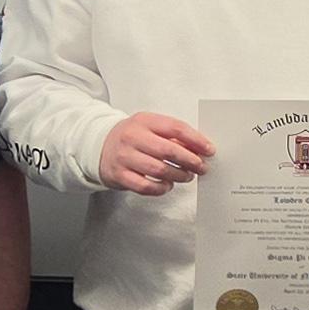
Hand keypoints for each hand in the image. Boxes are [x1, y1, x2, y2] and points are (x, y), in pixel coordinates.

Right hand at [100, 112, 214, 196]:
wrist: (99, 146)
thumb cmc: (131, 137)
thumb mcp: (149, 127)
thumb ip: (172, 135)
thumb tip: (199, 148)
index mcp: (144, 121)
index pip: (175, 128)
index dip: (196, 140)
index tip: (209, 150)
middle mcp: (132, 137)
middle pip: (169, 150)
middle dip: (191, 161)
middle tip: (201, 167)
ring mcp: (125, 157)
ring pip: (159, 170)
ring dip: (179, 175)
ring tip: (187, 176)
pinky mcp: (120, 175)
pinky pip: (146, 187)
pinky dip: (161, 188)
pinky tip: (168, 185)